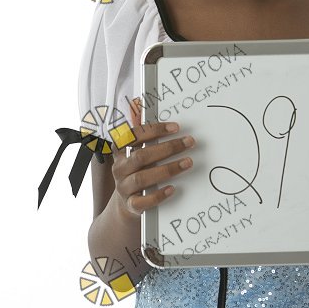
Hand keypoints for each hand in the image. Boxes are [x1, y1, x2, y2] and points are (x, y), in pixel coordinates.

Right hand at [111, 98, 195, 216]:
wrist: (126, 204)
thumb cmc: (135, 170)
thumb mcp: (134, 149)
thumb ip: (138, 129)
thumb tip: (137, 102)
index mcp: (120, 150)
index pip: (133, 136)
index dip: (154, 130)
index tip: (176, 127)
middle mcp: (120, 168)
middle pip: (141, 156)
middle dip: (167, 148)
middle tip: (189, 142)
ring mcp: (124, 188)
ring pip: (143, 178)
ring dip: (167, 169)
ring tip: (187, 162)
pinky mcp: (131, 205)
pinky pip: (142, 202)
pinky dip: (157, 195)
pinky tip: (172, 189)